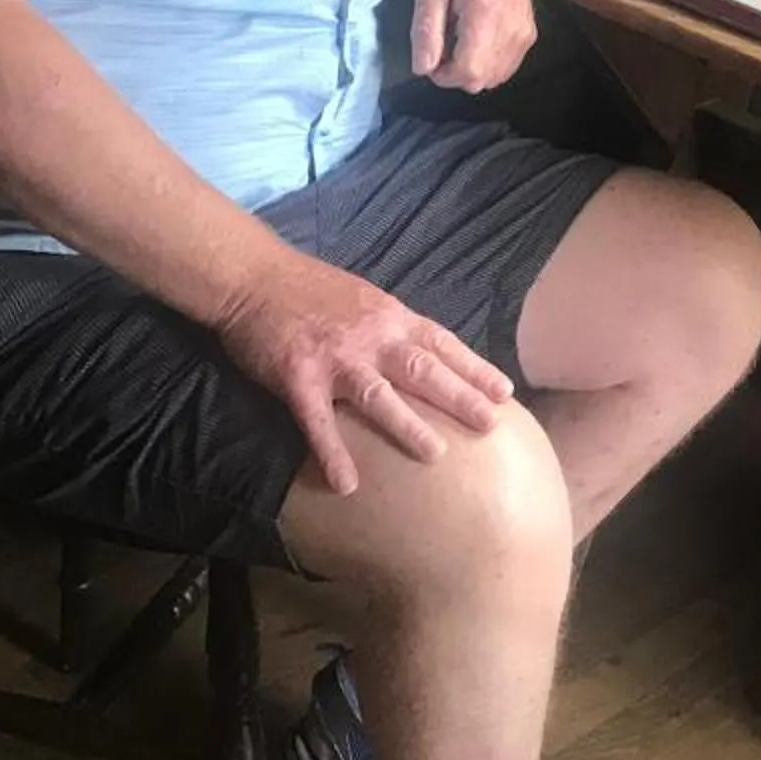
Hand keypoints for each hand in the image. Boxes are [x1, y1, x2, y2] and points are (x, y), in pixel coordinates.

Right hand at [218, 255, 513, 490]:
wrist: (254, 276)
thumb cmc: (311, 288)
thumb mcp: (365, 298)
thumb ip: (393, 326)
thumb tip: (426, 352)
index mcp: (390, 316)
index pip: (442, 342)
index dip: (474, 368)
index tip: (505, 392)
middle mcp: (371, 335)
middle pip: (423, 368)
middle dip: (460, 396)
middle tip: (492, 424)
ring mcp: (335, 357)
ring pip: (379, 394)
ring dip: (408, 424)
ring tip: (436, 454)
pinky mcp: (298, 376)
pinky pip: (318, 420)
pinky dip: (333, 451)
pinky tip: (346, 483)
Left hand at [408, 0, 536, 91]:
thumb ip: (426, 32)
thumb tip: (423, 69)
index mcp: (487, 15)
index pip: (470, 72)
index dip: (444, 76)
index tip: (431, 61)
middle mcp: (513, 27)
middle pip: (483, 80)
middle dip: (457, 73)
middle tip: (442, 47)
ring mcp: (525, 31)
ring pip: (496, 77)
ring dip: (473, 68)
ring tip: (459, 39)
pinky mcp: (530, 31)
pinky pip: (508, 65)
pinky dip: (489, 61)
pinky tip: (477, 37)